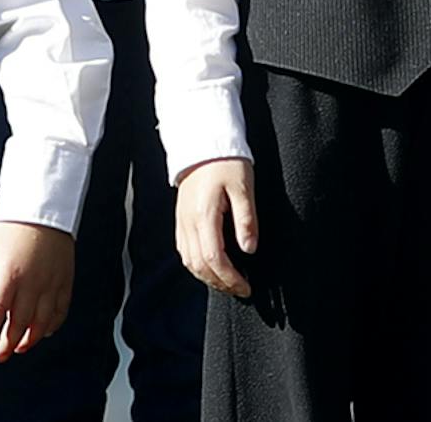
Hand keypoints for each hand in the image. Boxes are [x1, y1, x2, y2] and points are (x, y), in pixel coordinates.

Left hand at [0, 222, 74, 361]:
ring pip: (41, 321)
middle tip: (0, 354)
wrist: (46, 208)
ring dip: (30, 339)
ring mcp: (50, 284)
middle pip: (19, 322)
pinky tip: (44, 332)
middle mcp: (31, 283)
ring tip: (20, 348)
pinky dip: (53, 325)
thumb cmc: (16, 225)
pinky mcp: (64, 281)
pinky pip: (61, 310)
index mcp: (9, 274)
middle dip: (8, 343)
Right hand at [174, 158, 256, 296]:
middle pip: (199, 265)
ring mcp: (181, 221)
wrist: (203, 142)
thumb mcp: (244, 186)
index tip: (247, 287)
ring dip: (207, 277)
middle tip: (241, 289)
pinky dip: (196, 265)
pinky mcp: (180, 218)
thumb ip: (246, 219)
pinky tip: (210, 266)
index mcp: (204, 215)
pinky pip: (184, 250)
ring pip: (189, 261)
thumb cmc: (226, 161)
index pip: (214, 258)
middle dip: (220, 283)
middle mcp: (188, 222)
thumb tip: (250, 249)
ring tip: (228, 282)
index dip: (231, 278)